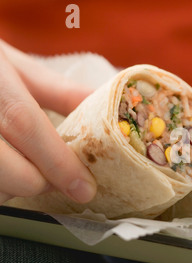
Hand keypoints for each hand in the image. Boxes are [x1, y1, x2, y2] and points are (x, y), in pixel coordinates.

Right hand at [0, 40, 96, 204]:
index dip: (59, 163)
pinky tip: (4, 170)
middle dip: (42, 183)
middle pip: (12, 170)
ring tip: (24, 168)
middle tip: (54, 177)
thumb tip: (104, 107)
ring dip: (14, 188)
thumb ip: (60, 92)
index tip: (84, 188)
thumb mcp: (16, 68)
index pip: (26, 125)